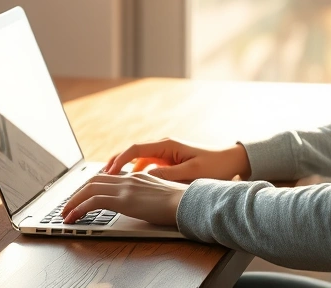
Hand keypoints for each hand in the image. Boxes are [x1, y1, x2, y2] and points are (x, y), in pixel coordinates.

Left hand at [61, 172, 187, 224]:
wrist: (188, 202)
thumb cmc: (180, 202)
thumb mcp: (160, 196)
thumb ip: (147, 195)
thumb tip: (143, 204)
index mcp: (137, 177)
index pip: (107, 177)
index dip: (91, 186)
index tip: (83, 195)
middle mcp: (129, 178)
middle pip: (94, 180)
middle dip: (77, 193)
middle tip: (68, 205)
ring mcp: (125, 187)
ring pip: (89, 189)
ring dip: (73, 201)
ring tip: (66, 213)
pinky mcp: (123, 200)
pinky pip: (93, 201)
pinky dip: (79, 208)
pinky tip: (73, 217)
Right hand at [103, 138, 250, 181]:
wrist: (231, 162)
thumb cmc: (215, 166)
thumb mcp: (192, 173)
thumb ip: (168, 174)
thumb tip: (145, 177)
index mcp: (167, 145)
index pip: (135, 149)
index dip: (119, 161)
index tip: (108, 173)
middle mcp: (163, 147)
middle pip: (131, 153)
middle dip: (114, 165)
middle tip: (100, 179)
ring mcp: (164, 154)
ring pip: (136, 161)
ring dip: (123, 170)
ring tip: (108, 184)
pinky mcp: (167, 162)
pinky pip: (145, 167)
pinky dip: (133, 174)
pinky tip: (127, 185)